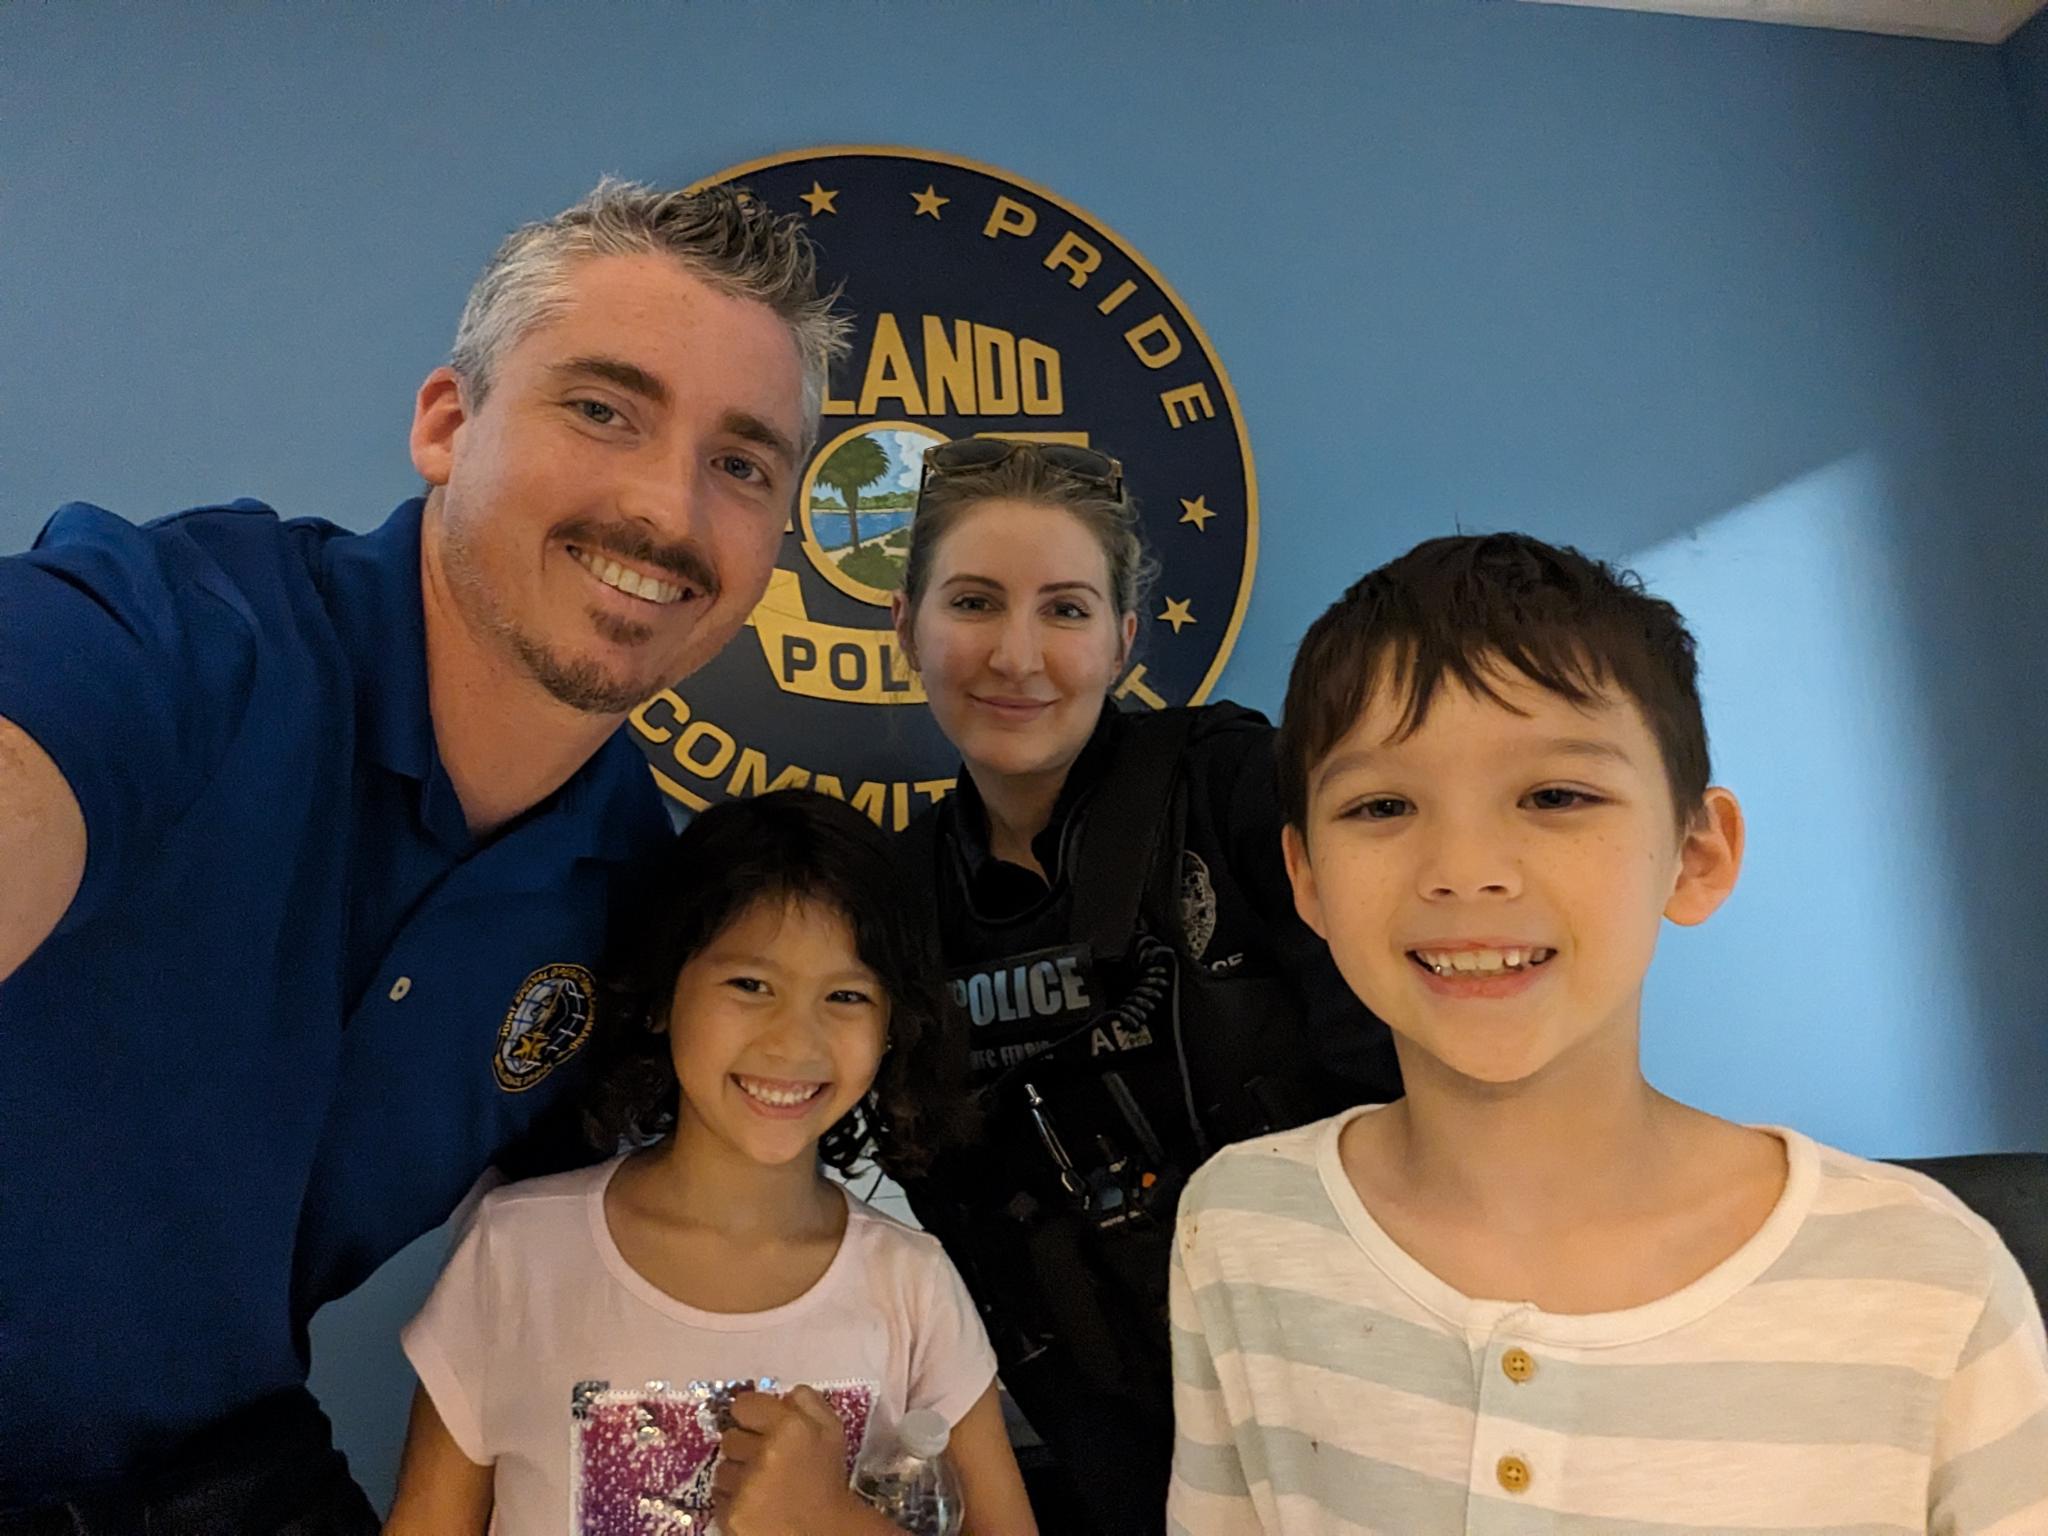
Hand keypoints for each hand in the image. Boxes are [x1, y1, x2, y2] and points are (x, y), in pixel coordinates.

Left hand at [714, 1385, 873, 1535]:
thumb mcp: (830, 1431)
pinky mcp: (732, 1514)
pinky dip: (733, 1500)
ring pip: (721, 1468)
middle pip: (729, 1438)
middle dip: (744, 1447)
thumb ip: (808, 1401)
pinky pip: (718, 1496)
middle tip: (765, 1461)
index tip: (759, 1426)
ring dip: (737, 1475)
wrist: (825, 1532)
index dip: (750, 1415)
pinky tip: (755, 1505)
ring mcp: (745, 1486)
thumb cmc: (827, 1480)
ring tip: (762, 1487)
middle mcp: (764, 1453)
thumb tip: (782, 1393)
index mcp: (789, 1427)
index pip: (743, 1404)